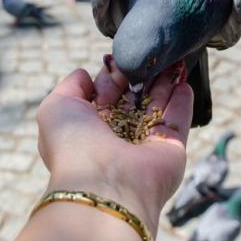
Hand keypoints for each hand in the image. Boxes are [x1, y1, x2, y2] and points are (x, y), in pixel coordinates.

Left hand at [36, 55, 193, 233]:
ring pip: (157, 107)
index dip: (112, 75)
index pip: (103, 96)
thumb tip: (86, 74)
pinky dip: (182, 101)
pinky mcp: (170, 150)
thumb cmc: (73, 146)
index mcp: (88, 129)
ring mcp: (144, 145)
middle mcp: (116, 138)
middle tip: (151, 54)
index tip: (122, 56)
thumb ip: (70, 86)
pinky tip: (184, 81)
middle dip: (141, 76)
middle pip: (132, 100)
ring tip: (172, 59)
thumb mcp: (56, 107)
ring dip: (165, 83)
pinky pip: (178, 121)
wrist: (105, 186)